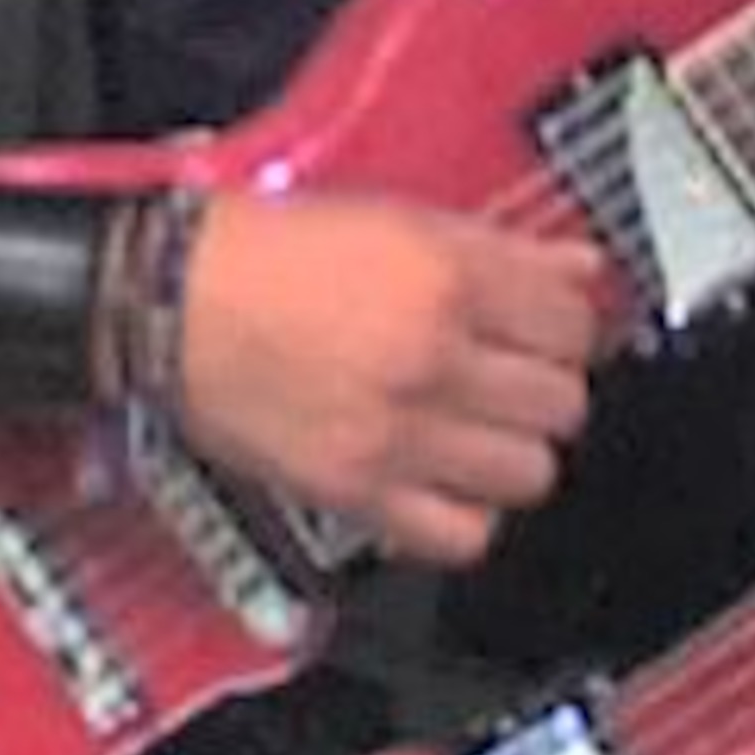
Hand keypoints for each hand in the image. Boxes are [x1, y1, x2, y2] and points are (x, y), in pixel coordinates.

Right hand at [174, 190, 615, 567]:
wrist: (175, 301)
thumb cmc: (271, 254)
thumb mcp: (398, 220)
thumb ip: (502, 246)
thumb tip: (579, 266)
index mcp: (445, 279)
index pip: (574, 325)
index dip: (569, 329)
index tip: (553, 333)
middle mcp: (429, 358)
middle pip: (562, 404)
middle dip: (546, 390)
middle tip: (517, 380)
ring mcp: (396, 433)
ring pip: (529, 473)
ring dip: (515, 453)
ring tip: (484, 432)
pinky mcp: (357, 493)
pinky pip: (462, 535)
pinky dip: (466, 516)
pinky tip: (447, 482)